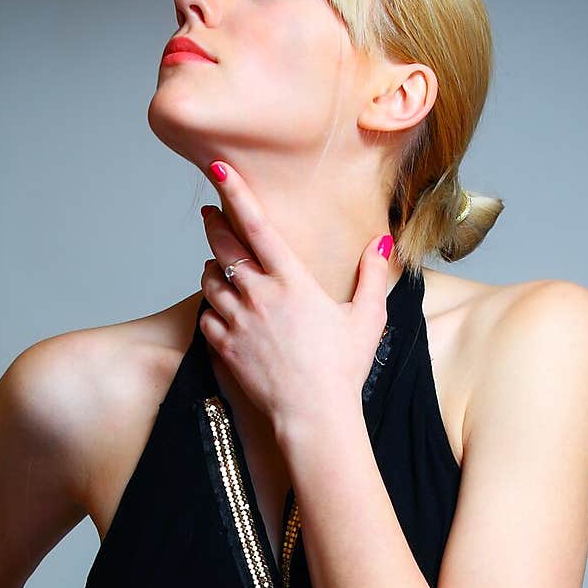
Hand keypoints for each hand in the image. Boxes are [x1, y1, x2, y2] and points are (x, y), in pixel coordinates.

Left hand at [199, 159, 393, 441]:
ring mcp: (237, 323)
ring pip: (209, 281)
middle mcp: (258, 296)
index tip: (218, 171)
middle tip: (212, 214)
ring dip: (212, 269)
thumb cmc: (343, 370)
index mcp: (291, 281)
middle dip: (214, 225)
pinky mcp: (224, 349)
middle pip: (223, 247)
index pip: (255, 225)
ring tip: (219, 265)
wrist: (314, 416)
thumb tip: (381, 242)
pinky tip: (219, 309)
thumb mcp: (368, 318)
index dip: (235, 193)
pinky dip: (210, 308)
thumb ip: (372, 275)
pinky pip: (206, 318)